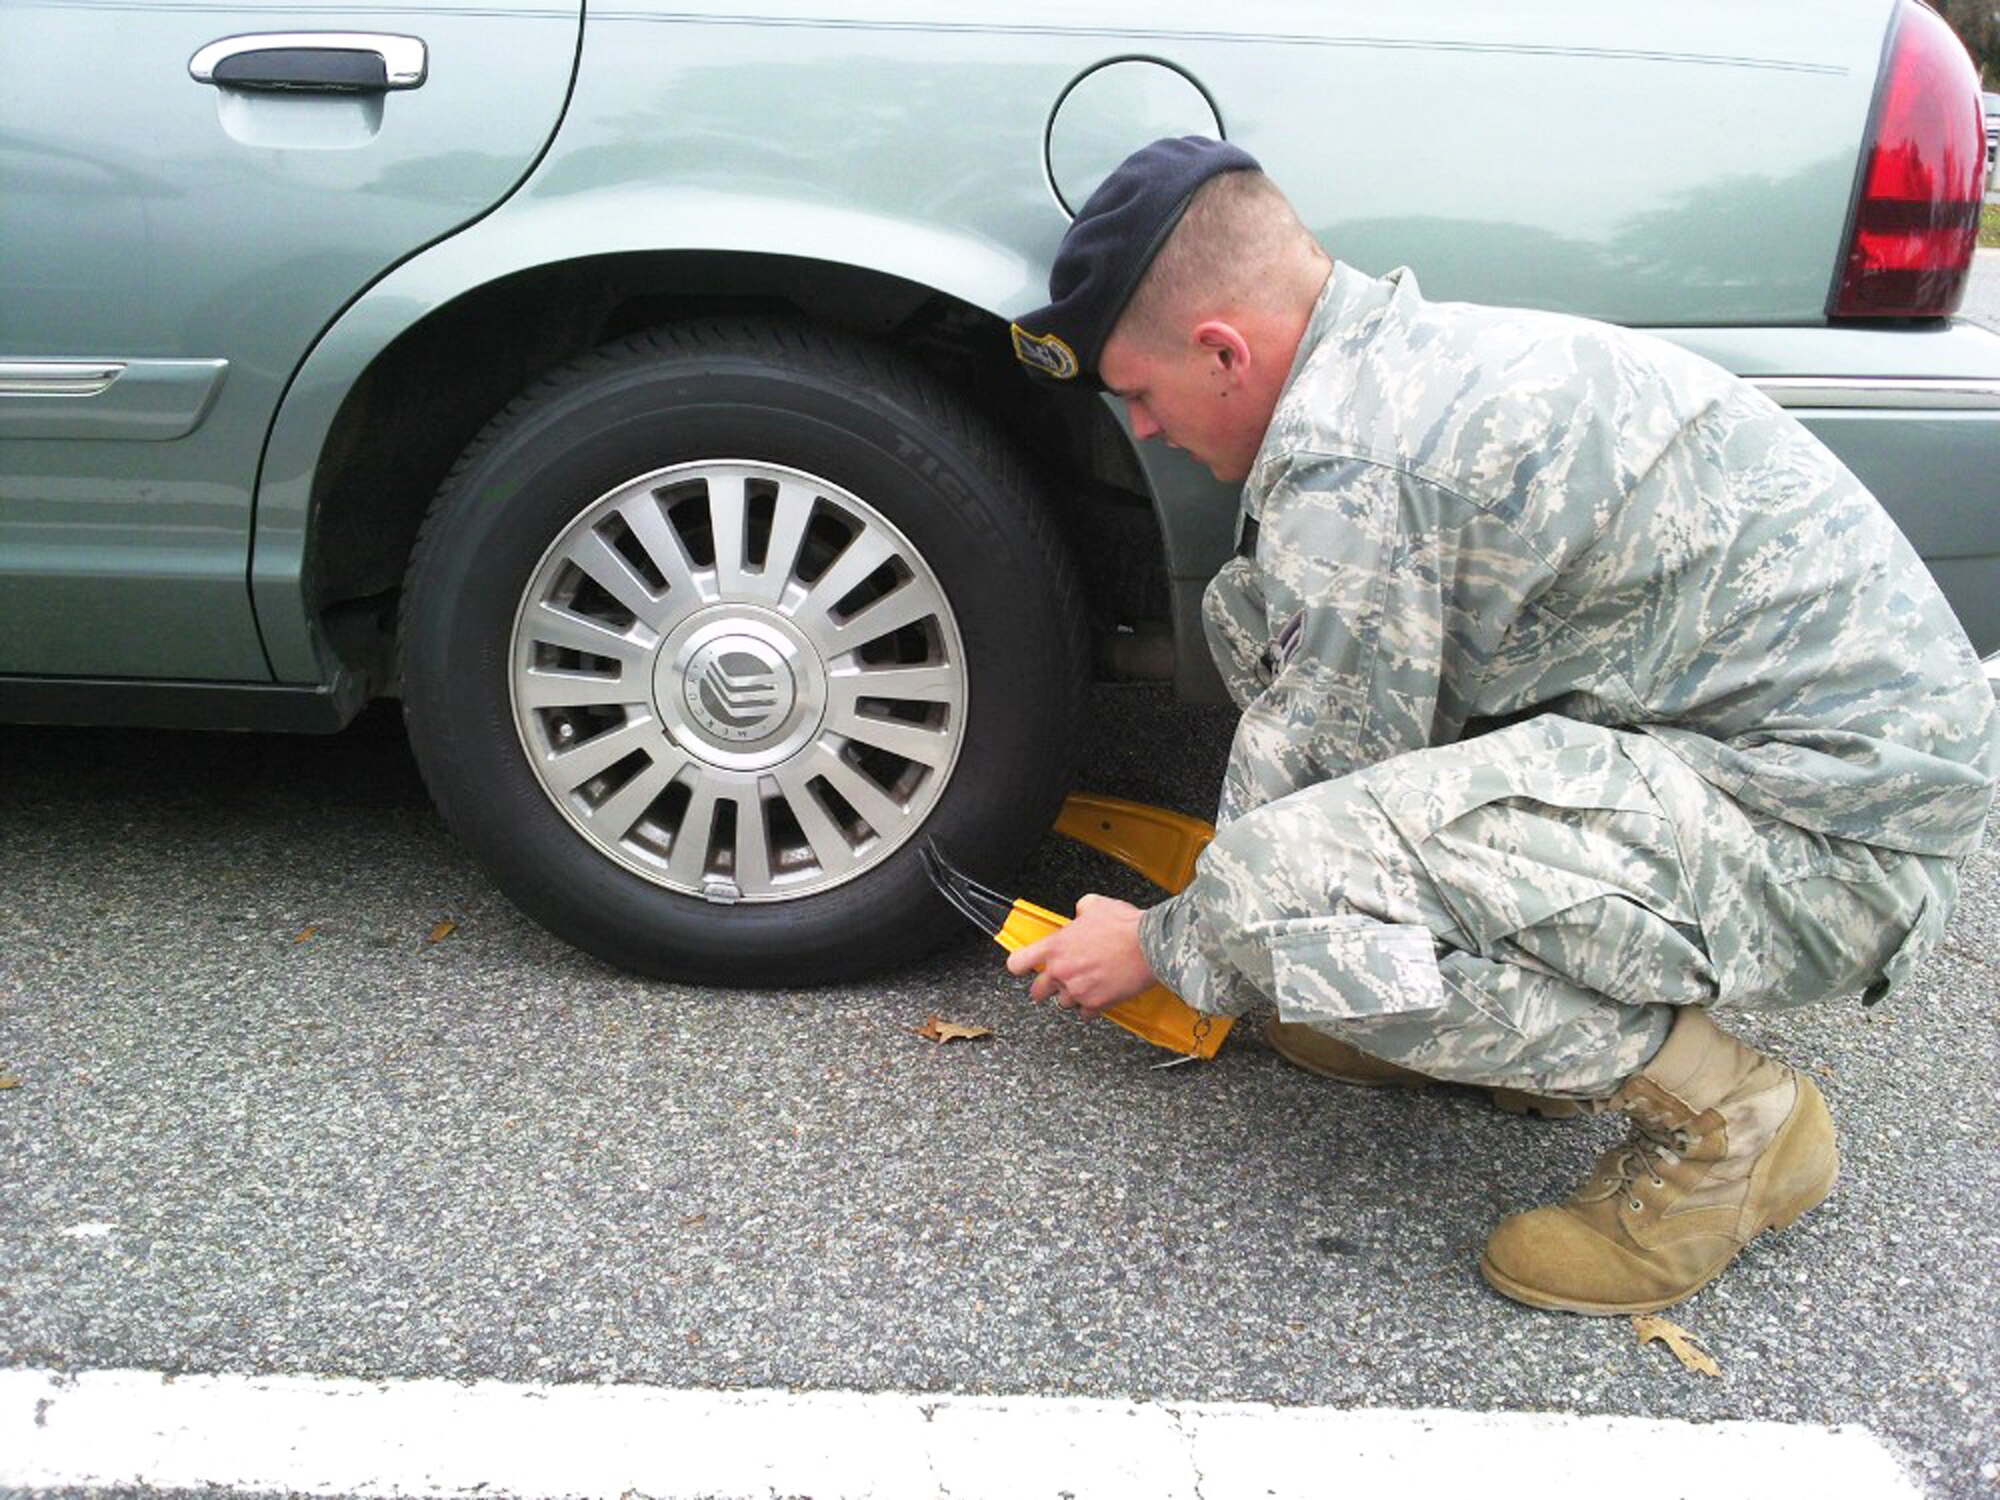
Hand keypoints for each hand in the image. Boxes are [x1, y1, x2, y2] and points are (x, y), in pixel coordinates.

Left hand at [1005, 895, 1156, 1018]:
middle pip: (1036, 991)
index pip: (1018, 963)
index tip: (1025, 967)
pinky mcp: (1096, 1004)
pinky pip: (1084, 1014)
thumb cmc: (1125, 925)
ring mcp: (1077, 990)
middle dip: (1045, 987)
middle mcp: (1062, 972)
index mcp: (1056, 947)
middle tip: (1056, 980)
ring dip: (1070, 996)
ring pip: (1062, 1003)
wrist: (1148, 946)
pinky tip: (1098, 996)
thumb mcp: (1096, 905)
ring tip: (1084, 985)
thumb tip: (1081, 911)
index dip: (1020, 965)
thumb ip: (1080, 910)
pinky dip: (1090, 1008)